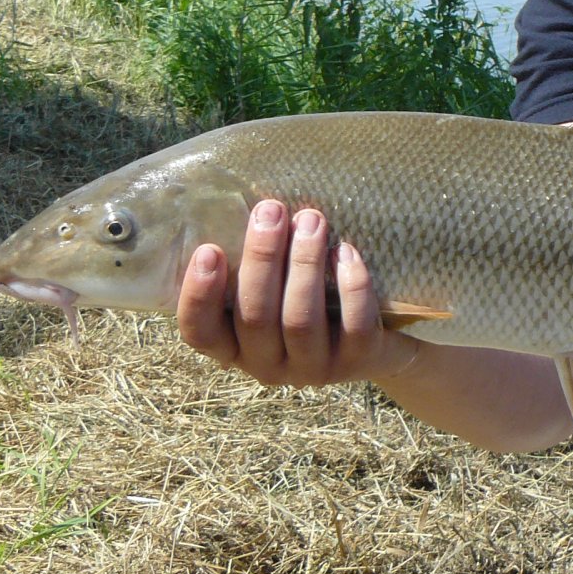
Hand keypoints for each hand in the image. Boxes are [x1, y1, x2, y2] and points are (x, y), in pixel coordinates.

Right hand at [177, 198, 415, 386]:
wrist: (373, 345)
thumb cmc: (305, 300)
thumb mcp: (272, 288)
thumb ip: (254, 263)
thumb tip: (249, 205)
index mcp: (235, 347)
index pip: (201, 333)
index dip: (199, 296)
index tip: (208, 249)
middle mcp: (267, 365)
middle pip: (255, 317)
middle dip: (262, 259)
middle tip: (271, 211)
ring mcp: (313, 368)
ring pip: (301, 320)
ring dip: (304, 264)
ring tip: (311, 219)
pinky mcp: (357, 362)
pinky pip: (354, 325)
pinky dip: (351, 285)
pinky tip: (346, 251)